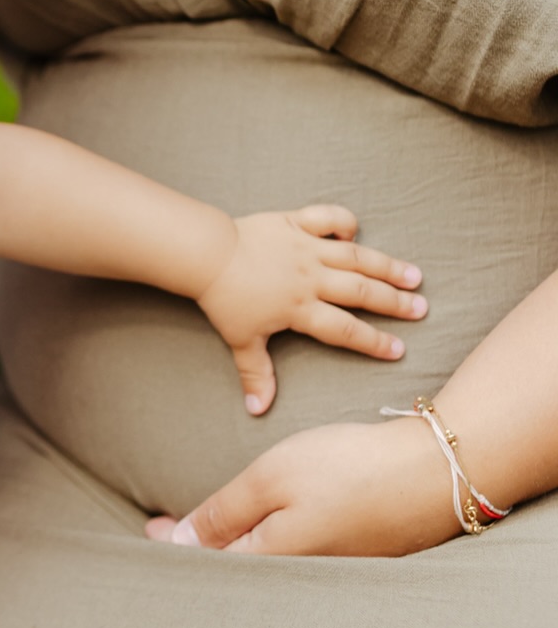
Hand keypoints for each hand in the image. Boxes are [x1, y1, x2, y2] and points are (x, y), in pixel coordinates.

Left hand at [145, 416, 461, 555]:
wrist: (437, 470)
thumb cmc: (350, 467)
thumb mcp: (274, 478)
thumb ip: (225, 512)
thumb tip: (178, 543)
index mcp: (274, 560)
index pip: (208, 567)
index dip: (175, 550)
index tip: (149, 528)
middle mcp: (301, 577)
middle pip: (237, 576)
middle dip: (201, 555)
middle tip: (169, 530)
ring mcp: (332, 571)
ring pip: (268, 569)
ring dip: (235, 550)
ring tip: (209, 530)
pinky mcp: (358, 559)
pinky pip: (300, 561)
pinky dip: (272, 546)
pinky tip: (267, 530)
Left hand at [196, 205, 425, 413]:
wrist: (205, 255)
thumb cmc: (223, 300)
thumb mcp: (240, 340)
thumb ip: (255, 374)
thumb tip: (257, 410)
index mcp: (301, 308)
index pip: (344, 329)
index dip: (373, 341)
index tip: (399, 350)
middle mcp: (311, 278)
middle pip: (361, 292)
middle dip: (394, 303)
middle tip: (422, 309)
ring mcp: (306, 248)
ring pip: (355, 257)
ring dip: (386, 266)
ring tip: (414, 275)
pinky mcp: (294, 222)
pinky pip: (326, 217)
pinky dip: (343, 222)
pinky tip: (356, 232)